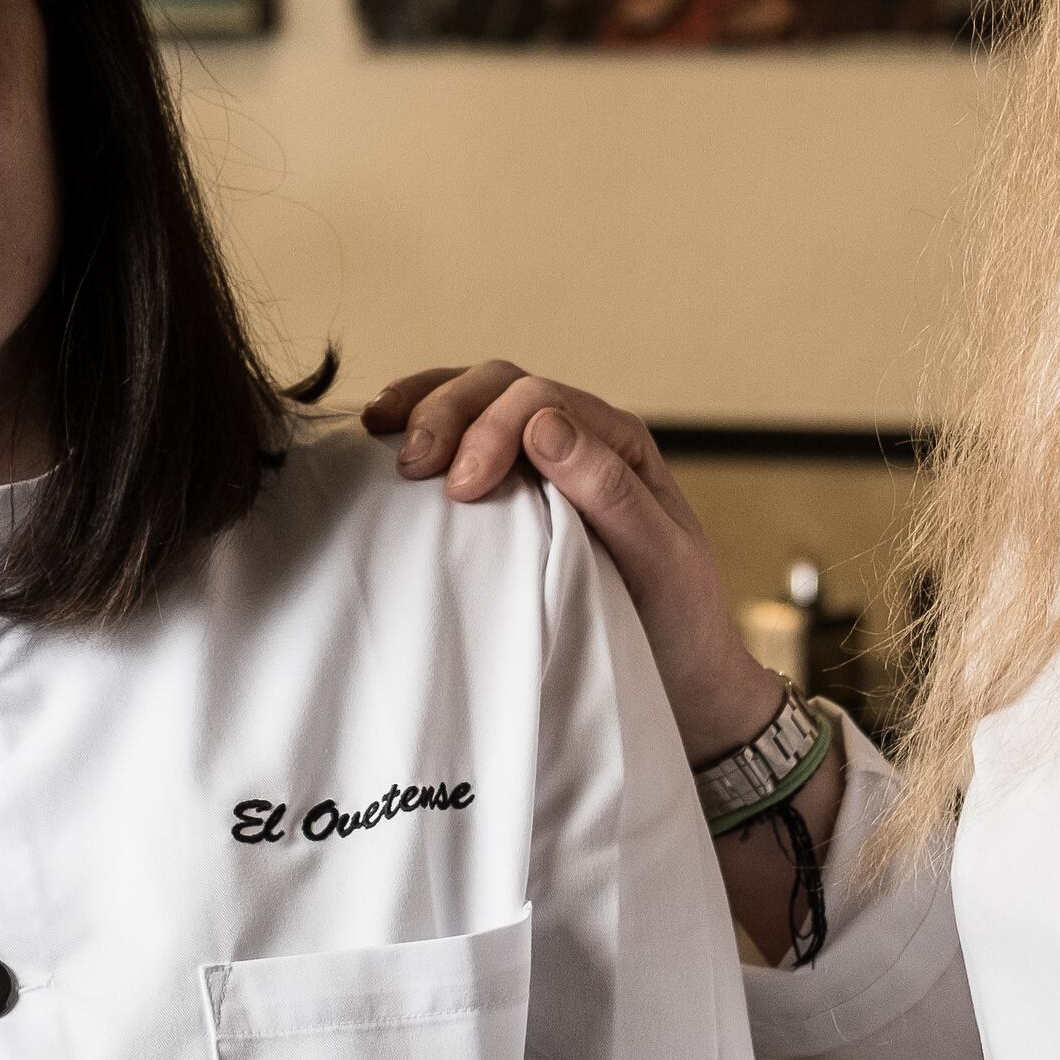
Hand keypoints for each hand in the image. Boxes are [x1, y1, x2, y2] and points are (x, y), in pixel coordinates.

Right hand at [361, 363, 780, 756]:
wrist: (679, 674)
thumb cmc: (674, 619)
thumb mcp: (659, 558)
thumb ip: (608, 489)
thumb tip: (543, 424)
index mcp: (617, 441)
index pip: (541, 400)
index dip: (491, 429)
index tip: (460, 488)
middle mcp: (579, 436)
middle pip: (500, 385)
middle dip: (448, 412)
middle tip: (411, 466)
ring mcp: (541, 458)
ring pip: (474, 397)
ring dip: (424, 406)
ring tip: (379, 430)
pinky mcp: (511, 489)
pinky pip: (463, 436)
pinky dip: (421, 425)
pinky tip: (385, 439)